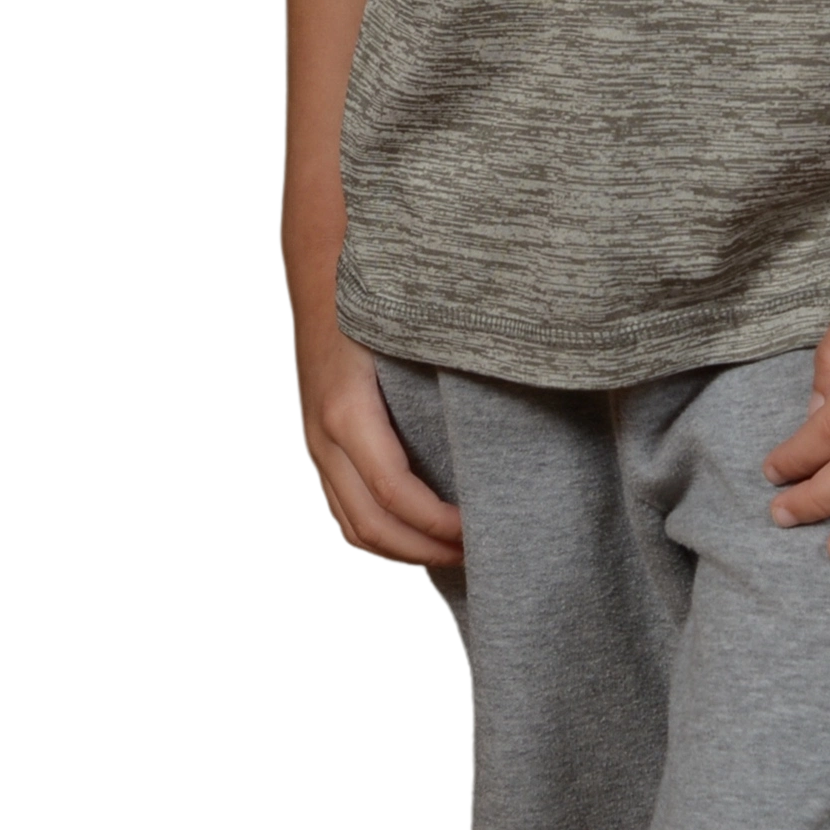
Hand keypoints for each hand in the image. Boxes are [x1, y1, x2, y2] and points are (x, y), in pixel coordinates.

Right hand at [291, 274, 464, 572]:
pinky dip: (380, 537)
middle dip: (425, 551)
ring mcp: (315, 447)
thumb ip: (447, 362)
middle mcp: (323, 438)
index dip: (436, 524)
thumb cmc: (375, 297)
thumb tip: (513, 379)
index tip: (478, 530)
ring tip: (453, 555)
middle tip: (477, 555)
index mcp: (346, 410)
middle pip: (371, 526)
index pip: (393, 493)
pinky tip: (419, 536)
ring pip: (353, 529)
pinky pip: (343, 513)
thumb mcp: (409, 327)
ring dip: (403, 554)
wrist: (319, 274)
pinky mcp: (318, 450)